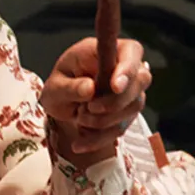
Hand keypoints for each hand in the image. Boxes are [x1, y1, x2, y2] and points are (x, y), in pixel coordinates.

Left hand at [41, 36, 151, 166]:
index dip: (128, 68)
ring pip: (133, 107)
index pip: (131, 51)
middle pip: (140, 82)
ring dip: (103, 120)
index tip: (115, 86)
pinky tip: (80, 143)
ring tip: (79, 117)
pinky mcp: (127, 114)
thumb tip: (89, 89)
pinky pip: (121, 129)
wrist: (60, 106)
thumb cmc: (59, 86)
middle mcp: (125, 70)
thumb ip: (70, 87)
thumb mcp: (54, 86)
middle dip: (114, 101)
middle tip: (87, 109)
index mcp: (107, 52)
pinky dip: (99, 138)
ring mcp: (131, 93)